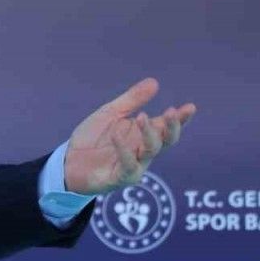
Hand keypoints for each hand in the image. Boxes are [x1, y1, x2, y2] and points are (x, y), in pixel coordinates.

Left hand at [64, 78, 195, 194]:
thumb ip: (132, 100)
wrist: (69, 161)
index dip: (180, 119)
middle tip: (172, 112)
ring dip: (149, 134)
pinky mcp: (120, 177)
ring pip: (151, 151)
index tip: (190, 107)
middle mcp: (143, 151)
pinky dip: (124, 150)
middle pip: (166, 140)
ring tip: (141, 116)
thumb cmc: (93, 138)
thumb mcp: (111, 114)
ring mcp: (134, 165)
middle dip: (172, 127)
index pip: (166, 126)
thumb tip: (154, 82)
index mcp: (143, 135)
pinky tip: (116, 135)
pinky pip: (128, 165)